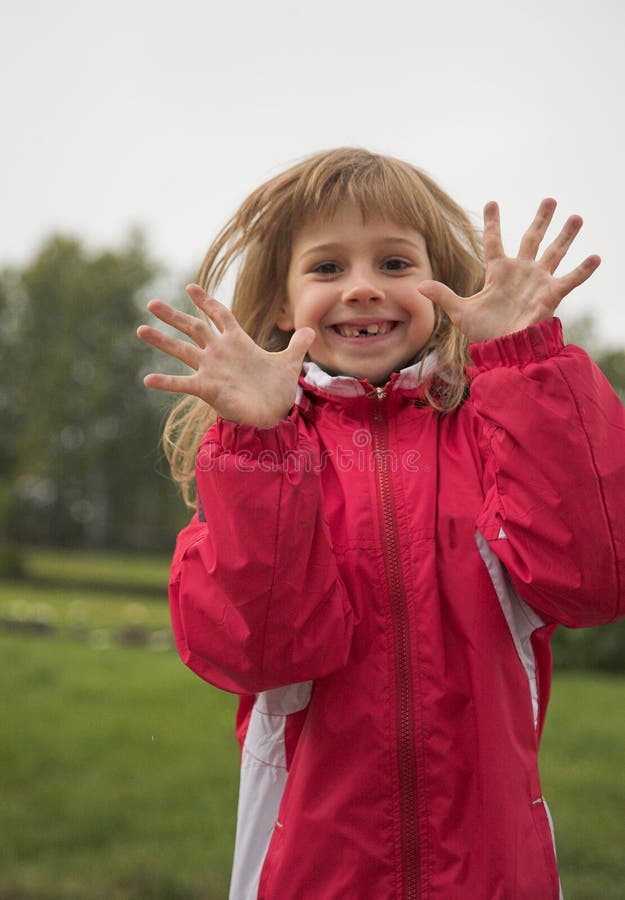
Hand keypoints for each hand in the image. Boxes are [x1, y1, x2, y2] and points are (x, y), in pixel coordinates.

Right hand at [137, 284, 314, 426]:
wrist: (273, 414)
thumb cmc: (277, 388)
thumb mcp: (289, 362)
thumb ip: (298, 344)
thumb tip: (312, 329)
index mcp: (236, 342)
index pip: (219, 315)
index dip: (206, 301)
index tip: (190, 287)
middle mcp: (219, 353)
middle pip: (193, 328)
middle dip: (173, 316)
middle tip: (151, 303)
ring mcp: (211, 370)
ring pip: (182, 351)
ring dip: (162, 341)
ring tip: (140, 329)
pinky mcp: (208, 389)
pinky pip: (183, 384)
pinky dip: (167, 382)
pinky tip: (148, 379)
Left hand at [417, 199, 600, 342]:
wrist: (503, 350)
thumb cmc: (484, 333)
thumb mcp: (460, 312)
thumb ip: (443, 295)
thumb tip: (418, 284)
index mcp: (498, 272)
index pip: (494, 241)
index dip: (493, 222)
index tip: (492, 202)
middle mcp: (520, 272)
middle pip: (532, 239)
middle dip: (541, 219)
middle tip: (550, 199)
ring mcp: (537, 282)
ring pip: (554, 252)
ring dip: (566, 235)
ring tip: (577, 216)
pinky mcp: (550, 295)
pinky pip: (570, 279)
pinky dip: (583, 270)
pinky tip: (596, 256)